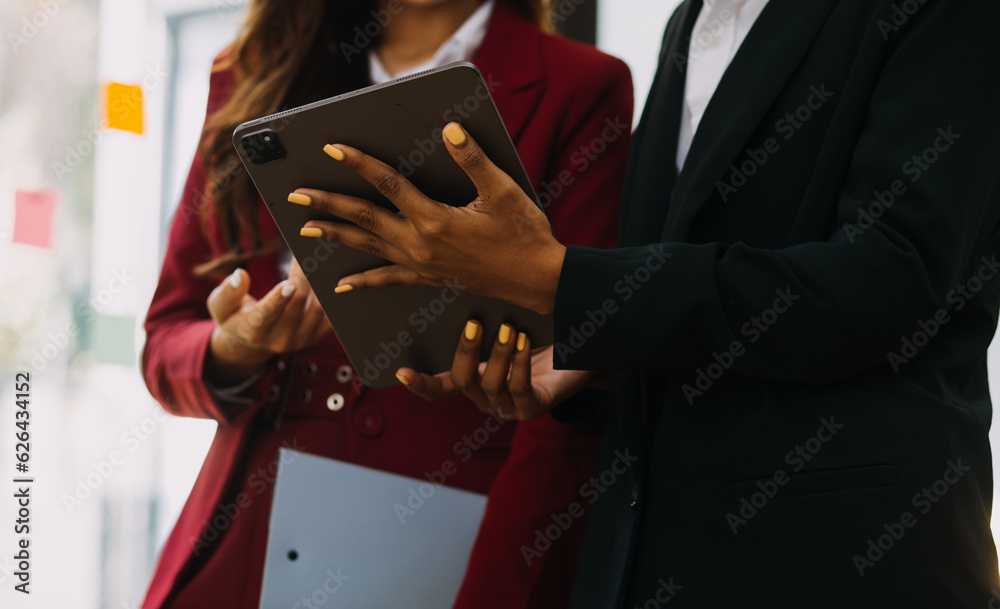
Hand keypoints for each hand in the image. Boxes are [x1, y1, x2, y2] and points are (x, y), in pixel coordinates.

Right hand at [205, 259, 332, 384]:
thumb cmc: (235, 315)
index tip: (289, 284)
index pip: (266, 315)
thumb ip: (227, 292)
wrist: (255, 339)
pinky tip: (331, 276)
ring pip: (317, 309)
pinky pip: (331, 314)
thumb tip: (240, 274)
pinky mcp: (318, 335)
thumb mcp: (221, 306)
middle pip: (297, 305)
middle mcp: (280, 339)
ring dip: (319, 284)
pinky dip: (332, 295)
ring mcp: (302, 339)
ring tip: (322, 260)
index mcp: (254, 331)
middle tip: (310, 252)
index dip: (278, 300)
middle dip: (303, 277)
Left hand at [289, 123, 565, 314]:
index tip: (333, 147)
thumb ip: (474, 160)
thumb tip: (449, 131)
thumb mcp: (504, 192)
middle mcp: (421, 244)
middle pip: (364, 219)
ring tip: (306, 229)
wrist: (537, 281)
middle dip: (327, 204)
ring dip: (335, 237)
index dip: (359, 162)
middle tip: (294, 195)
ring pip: (368, 248)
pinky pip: (388, 280)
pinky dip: (363, 281)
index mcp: (436, 219)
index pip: (388, 184)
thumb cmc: (525, 235)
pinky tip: (342, 284)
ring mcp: (422, 265)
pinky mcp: (429, 279)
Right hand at [395, 321, 593, 420]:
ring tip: (509, 328)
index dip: (420, 383)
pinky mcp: (534, 409)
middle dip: (466, 351)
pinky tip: (525, 342)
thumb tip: (460, 288)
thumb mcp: (507, 322)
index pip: (439, 388)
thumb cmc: (541, 333)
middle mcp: (486, 398)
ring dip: (499, 354)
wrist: (584, 351)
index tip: (401, 372)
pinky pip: (520, 390)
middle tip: (475, 323)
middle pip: (463, 381)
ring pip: (491, 384)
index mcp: (473, 380)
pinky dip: (520, 364)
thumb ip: (482, 318)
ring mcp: (509, 407)